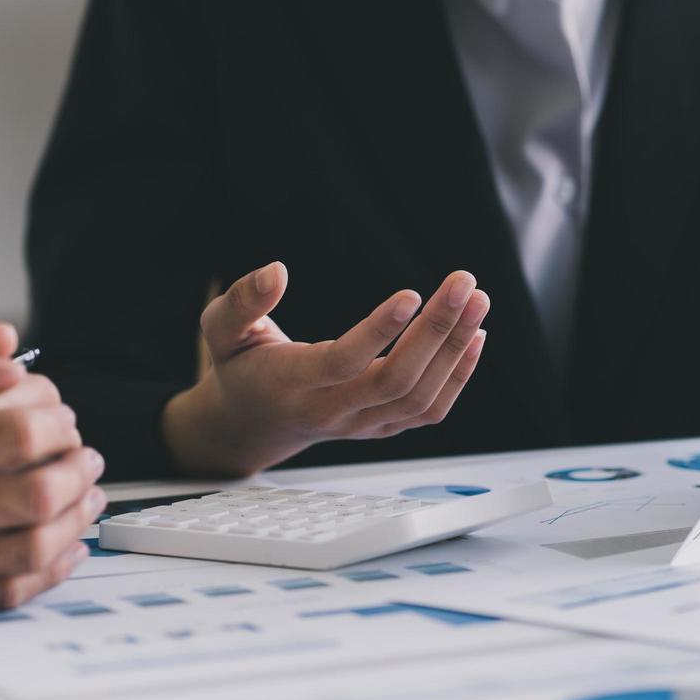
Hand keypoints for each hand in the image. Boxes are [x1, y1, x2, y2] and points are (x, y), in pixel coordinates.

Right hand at [0, 320, 106, 611]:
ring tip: (87, 494)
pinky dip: (54, 568)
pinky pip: (10, 591)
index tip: (63, 416)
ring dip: (76, 518)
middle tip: (85, 455)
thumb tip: (8, 347)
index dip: (56, 422)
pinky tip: (68, 544)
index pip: (14, 436)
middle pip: (35, 495)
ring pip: (33, 547)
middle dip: (77, 469)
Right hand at [162, 262, 489, 476]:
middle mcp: (331, 412)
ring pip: (420, 399)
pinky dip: (459, 375)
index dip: (378, 332)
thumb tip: (276, 271)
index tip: (410, 293)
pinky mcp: (382, 428)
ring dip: (455, 349)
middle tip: (464, 282)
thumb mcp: (222, 331)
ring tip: (477, 301)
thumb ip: (240, 301)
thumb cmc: (240, 366)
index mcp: (290, 385)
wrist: (254, 423)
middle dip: (436, 331)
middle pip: (395, 382)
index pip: (342, 364)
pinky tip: (475, 335)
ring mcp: (360, 425)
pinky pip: (428, 411)